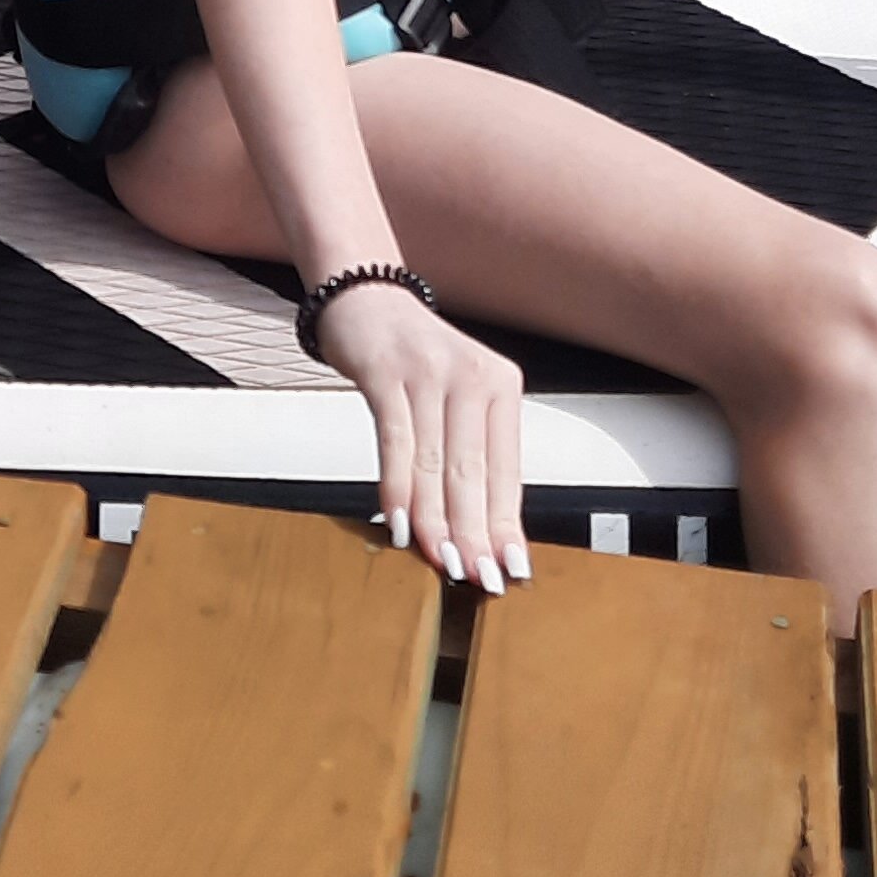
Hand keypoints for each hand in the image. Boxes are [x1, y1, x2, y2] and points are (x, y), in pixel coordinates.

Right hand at [316, 279, 528, 591]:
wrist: (366, 298)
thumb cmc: (416, 360)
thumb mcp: (458, 398)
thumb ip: (471, 454)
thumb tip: (482, 532)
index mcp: (501, 386)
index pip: (506, 470)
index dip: (506, 524)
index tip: (510, 569)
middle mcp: (472, 376)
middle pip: (473, 472)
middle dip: (475, 532)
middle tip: (476, 578)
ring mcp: (428, 372)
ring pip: (435, 462)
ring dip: (436, 520)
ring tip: (439, 561)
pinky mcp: (386, 371)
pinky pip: (395, 439)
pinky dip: (397, 486)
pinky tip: (398, 522)